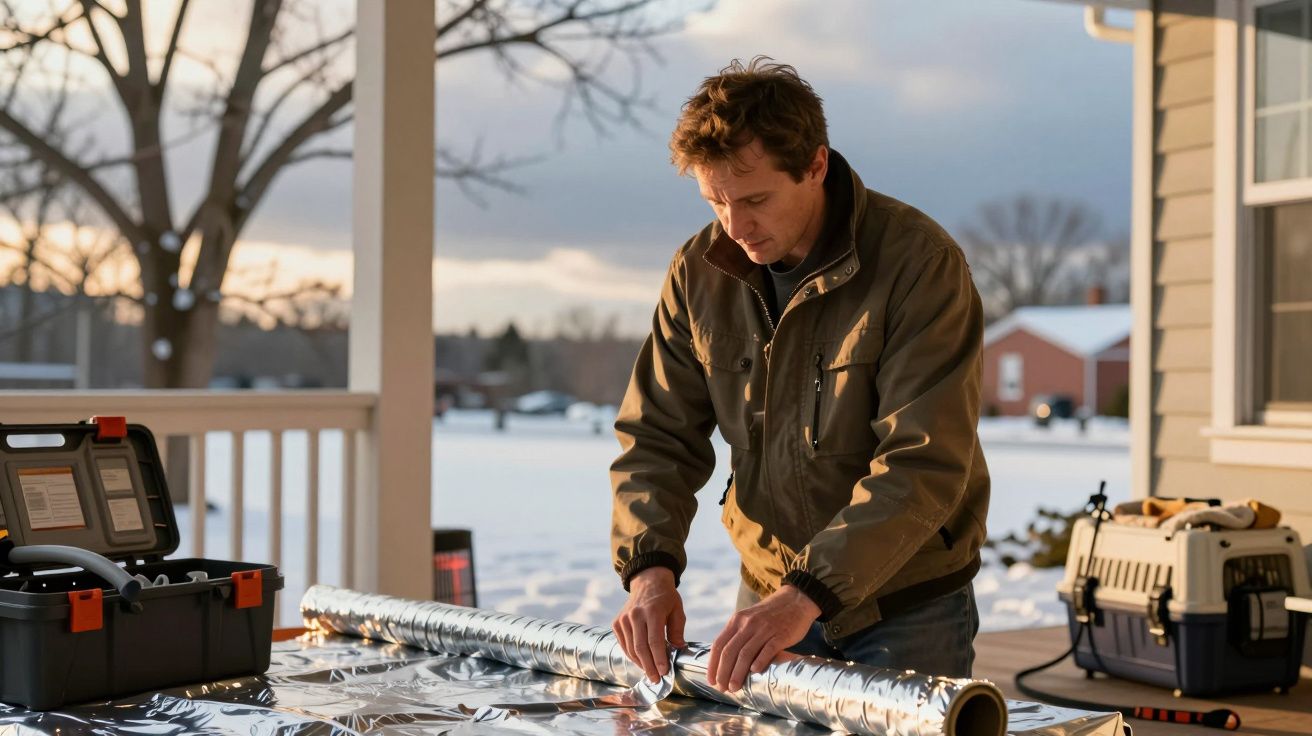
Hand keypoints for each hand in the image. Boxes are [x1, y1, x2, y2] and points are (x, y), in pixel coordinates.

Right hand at [612, 567, 685, 681]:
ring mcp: (623, 619)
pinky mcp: (617, 623)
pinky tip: (641, 662)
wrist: (648, 582)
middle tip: (656, 679)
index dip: (659, 659)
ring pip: (630, 648)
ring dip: (640, 663)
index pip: (655, 641)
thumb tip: (678, 649)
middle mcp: (635, 615)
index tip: (664, 672)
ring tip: (650, 673)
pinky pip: (624, 644)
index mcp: (652, 611)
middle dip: (649, 666)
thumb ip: (677, 630)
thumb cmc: (666, 598)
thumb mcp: (677, 610)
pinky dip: (632, 655)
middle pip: (640, 648)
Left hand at [707, 585, 819, 691]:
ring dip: (737, 673)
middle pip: (729, 651)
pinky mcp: (781, 634)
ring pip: (745, 653)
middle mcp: (748, 623)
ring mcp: (764, 629)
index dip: (712, 664)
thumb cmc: (770, 614)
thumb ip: (738, 635)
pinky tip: (754, 672)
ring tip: (734, 687)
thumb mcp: (749, 618)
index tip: (711, 680)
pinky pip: (768, 650)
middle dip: (723, 672)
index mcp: (737, 620)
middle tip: (722, 688)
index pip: (719, 644)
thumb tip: (725, 661)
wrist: (796, 600)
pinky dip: (759, 661)